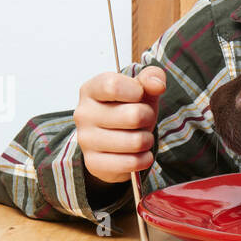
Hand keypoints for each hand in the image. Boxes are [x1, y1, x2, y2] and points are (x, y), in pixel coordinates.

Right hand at [74, 66, 166, 184]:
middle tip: (144, 119)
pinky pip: (132, 163)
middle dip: (148, 117)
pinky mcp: (94, 163)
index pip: (114, 85)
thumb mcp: (140, 90)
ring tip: (141, 137)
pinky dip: (144, 159)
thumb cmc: (126, 110)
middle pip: (133, 115)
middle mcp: (83, 114)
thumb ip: (151, 77)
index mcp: (91, 90)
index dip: (137, 91)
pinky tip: (140, 154)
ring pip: (136, 141)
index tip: (139, 95)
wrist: (113, 143)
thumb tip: (157, 85)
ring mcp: (86, 140)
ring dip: (147, 140)